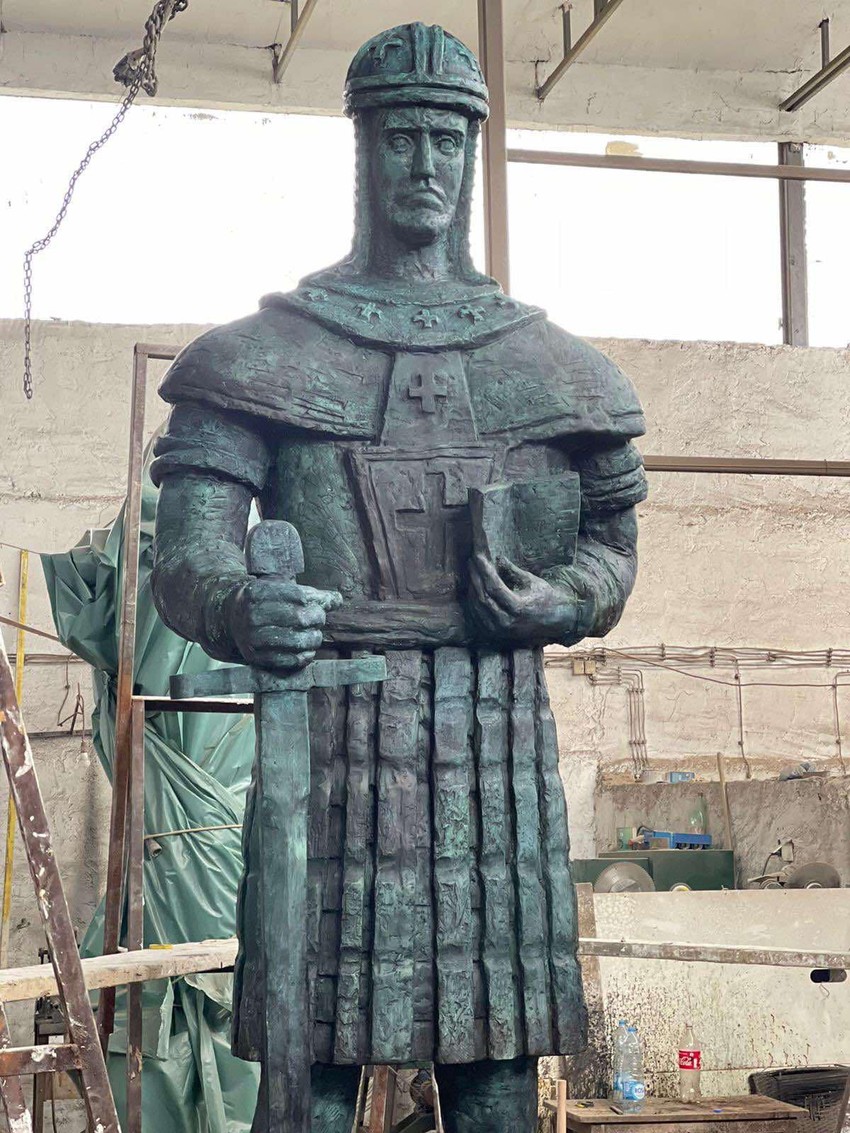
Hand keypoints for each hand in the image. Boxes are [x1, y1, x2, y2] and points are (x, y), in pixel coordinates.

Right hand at [225, 577, 342, 669]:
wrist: (230, 618)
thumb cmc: (262, 600)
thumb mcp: (279, 588)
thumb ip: (309, 593)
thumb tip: (337, 599)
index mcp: (257, 593)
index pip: (299, 596)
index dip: (317, 600)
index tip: (323, 603)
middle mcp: (252, 616)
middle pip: (300, 618)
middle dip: (317, 618)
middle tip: (318, 618)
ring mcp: (253, 639)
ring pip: (298, 641)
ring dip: (314, 638)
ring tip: (314, 634)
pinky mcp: (257, 658)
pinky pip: (290, 661)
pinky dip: (305, 656)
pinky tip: (307, 649)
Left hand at [468, 553, 581, 644]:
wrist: (556, 622)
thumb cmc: (546, 598)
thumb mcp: (533, 582)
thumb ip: (513, 571)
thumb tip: (498, 558)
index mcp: (518, 608)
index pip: (494, 587)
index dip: (484, 570)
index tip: (478, 556)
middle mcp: (507, 622)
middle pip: (483, 597)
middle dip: (475, 577)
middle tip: (472, 560)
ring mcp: (500, 631)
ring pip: (477, 608)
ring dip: (472, 588)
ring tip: (472, 571)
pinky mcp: (495, 634)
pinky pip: (477, 617)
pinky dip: (472, 602)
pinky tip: (472, 588)